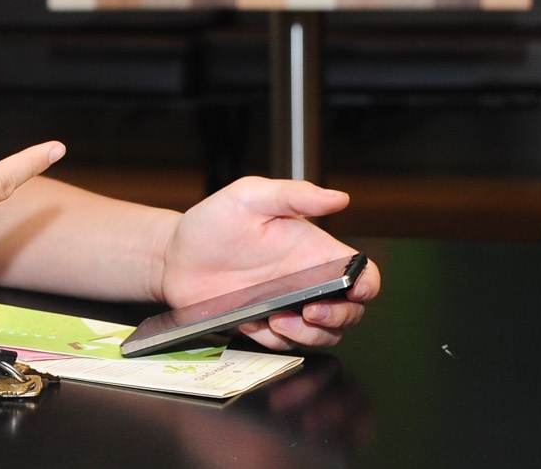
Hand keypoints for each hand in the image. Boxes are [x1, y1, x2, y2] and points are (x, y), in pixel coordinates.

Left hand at [160, 177, 380, 349]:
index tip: (354, 288)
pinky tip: (257, 323)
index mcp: (313, 251)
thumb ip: (294, 194)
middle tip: (312, 311)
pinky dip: (277, 340)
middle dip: (339, 317)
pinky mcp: (264, 325)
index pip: (361, 273)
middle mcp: (306, 281)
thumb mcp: (250, 196)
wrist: (173, 255)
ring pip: (323, 335)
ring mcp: (286, 306)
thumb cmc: (213, 221)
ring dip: (310, 335)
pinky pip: (284, 345)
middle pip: (349, 312)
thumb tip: (339, 198)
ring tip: (280, 320)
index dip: (366, 284)